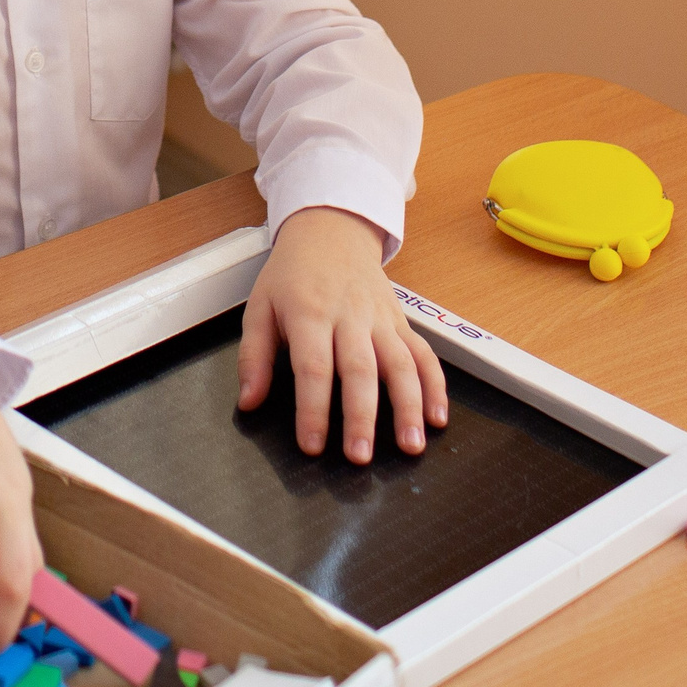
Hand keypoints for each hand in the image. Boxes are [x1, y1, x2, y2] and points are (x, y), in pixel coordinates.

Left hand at [239, 207, 449, 462]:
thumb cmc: (293, 274)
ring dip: (408, 406)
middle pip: (360, 370)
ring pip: (400, 364)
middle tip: (361, 456)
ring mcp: (379, 320)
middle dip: (362, 416)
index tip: (312, 445)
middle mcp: (349, 317)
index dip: (313, 409)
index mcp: (309, 313)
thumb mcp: (259, 307)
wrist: (331, 231)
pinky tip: (438, 416)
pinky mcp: (401, 322)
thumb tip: (248, 400)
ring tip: (410, 445)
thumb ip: (254, 356)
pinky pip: (424, 354)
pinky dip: (436, 386)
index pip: (313, 366)